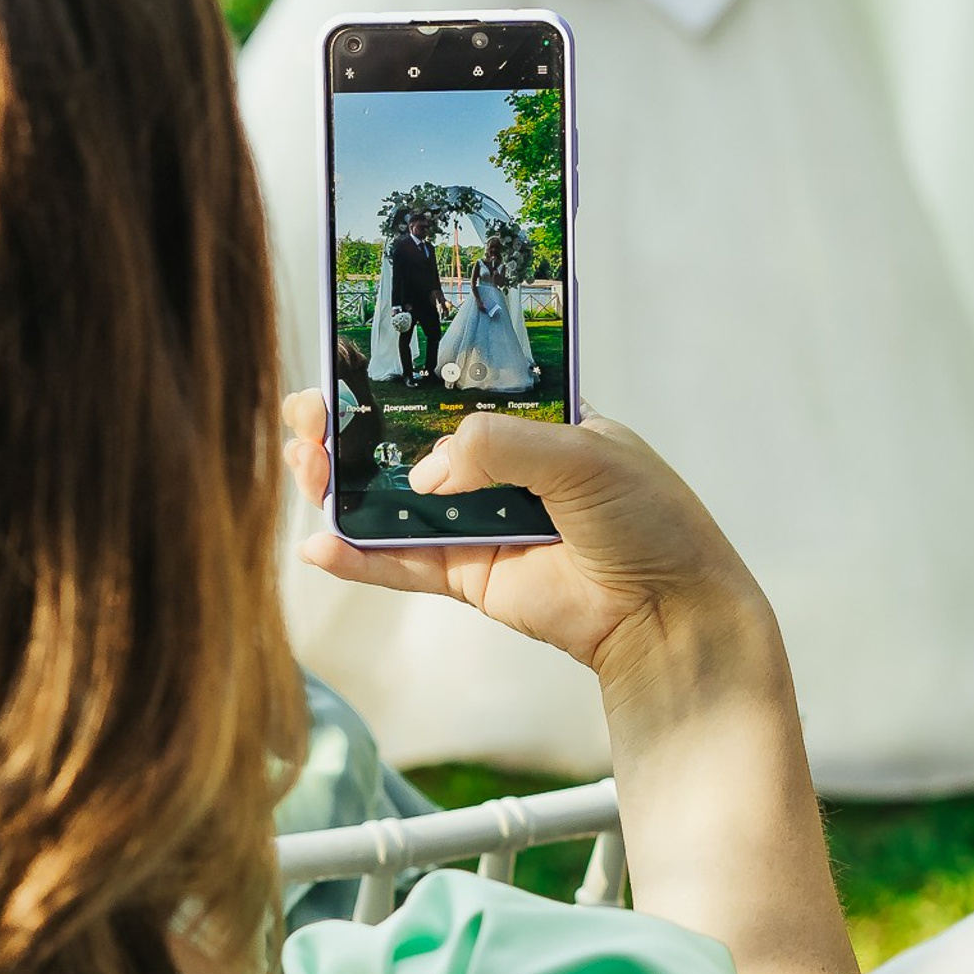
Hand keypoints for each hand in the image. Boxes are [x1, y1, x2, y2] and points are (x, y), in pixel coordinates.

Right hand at [281, 395, 855, 973]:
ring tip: (300, 468)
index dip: (400, 375)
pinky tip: (319, 545)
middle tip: (304, 417)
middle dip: (354, 428)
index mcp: (536, 419)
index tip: (345, 361)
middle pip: (410, 440)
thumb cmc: (651, 521)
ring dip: (344, 487)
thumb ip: (501, 447)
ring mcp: (483, 523)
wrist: (673, 612)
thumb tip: (425, 466)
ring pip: (397, 500)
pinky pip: (405, 563)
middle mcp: (502, 466)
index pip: (454, 386)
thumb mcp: (583, 456)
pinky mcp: (473, 578)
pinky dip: (362, 557)